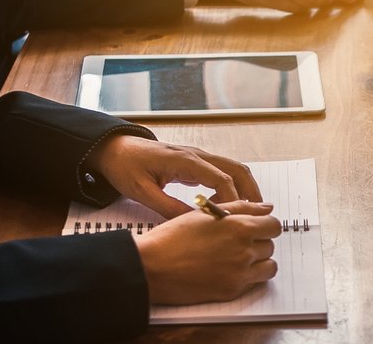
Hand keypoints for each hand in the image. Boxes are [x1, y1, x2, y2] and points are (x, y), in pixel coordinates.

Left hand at [86, 135, 261, 217]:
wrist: (114, 149)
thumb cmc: (125, 167)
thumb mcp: (142, 192)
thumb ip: (168, 207)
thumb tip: (191, 224)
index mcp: (185, 161)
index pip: (221, 179)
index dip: (232, 200)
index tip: (236, 219)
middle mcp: (197, 155)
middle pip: (236, 170)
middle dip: (251, 191)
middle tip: (258, 214)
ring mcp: (198, 157)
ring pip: (233, 169)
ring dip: (244, 188)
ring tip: (248, 212)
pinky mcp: (195, 162)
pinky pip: (222, 172)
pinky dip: (232, 186)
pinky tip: (226, 205)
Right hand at [135, 201, 281, 303]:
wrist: (151, 267)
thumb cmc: (172, 238)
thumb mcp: (205, 213)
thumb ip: (240, 208)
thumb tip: (266, 208)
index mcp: (239, 227)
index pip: (273, 225)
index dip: (265, 225)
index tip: (256, 227)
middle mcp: (244, 250)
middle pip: (270, 245)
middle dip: (259, 242)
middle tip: (239, 242)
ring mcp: (240, 272)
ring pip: (269, 265)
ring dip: (259, 260)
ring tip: (237, 257)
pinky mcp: (232, 290)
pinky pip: (256, 282)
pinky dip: (250, 276)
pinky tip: (232, 270)